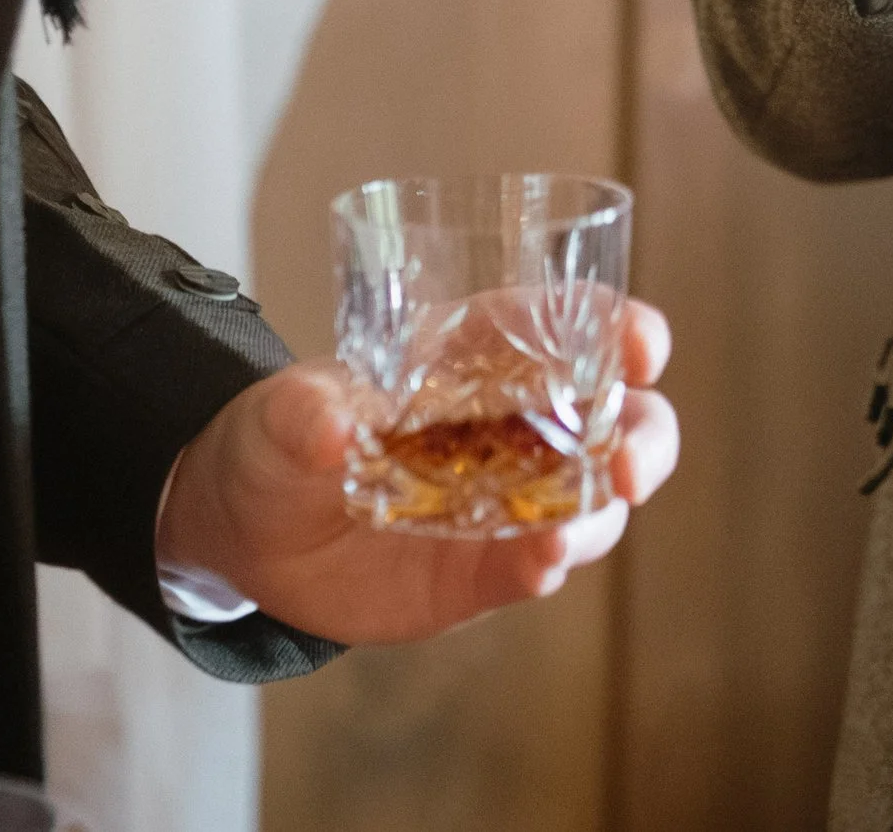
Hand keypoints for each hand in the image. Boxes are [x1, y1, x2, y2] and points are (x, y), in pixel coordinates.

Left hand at [155, 301, 677, 645]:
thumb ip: (304, 413)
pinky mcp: (488, 567)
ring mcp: (510, 499)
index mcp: (476, 355)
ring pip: (596, 498)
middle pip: (618, 418)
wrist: (248, 532)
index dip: (616, 326)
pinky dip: (550, 563)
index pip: (563, 325)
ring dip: (601, 510)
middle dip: (644, 436)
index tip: (642, 345)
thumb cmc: (278, 441)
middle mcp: (514, 425)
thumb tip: (330, 423)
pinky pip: (539, 564)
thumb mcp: (278, 415)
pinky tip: (543, 563)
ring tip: (572, 530)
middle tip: (629, 465)